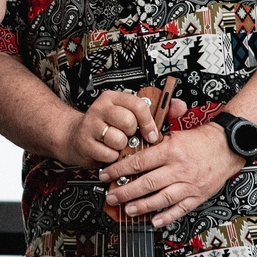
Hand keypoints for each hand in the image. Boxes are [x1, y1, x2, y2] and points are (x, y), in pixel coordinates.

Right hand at [52, 91, 180, 167]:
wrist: (76, 137)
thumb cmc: (109, 126)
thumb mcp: (130, 115)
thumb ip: (158, 111)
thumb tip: (179, 106)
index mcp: (114, 98)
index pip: (138, 105)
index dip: (148, 122)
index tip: (152, 133)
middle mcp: (101, 108)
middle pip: (128, 122)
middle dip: (132, 134)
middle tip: (128, 136)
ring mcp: (91, 125)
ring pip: (118, 139)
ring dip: (121, 147)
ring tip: (117, 145)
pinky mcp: (85, 142)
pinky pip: (108, 154)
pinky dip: (111, 157)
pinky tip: (108, 152)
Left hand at [101, 121, 244, 228]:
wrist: (227, 146)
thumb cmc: (200, 139)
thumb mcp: (173, 133)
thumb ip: (153, 142)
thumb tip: (131, 150)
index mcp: (171, 151)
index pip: (139, 162)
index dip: (119, 170)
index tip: (106, 175)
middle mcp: (179, 169)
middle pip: (148, 183)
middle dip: (126, 192)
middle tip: (112, 197)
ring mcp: (190, 184)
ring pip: (162, 198)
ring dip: (143, 206)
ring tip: (128, 210)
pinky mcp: (198, 195)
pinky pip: (181, 209)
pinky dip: (167, 216)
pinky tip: (154, 221)